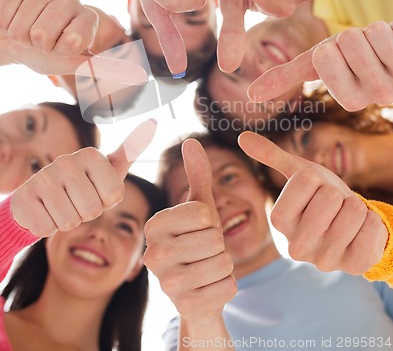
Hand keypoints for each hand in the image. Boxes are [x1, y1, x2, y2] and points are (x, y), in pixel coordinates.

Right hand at [0, 0, 146, 83]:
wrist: (17, 40)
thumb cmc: (48, 54)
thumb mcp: (73, 64)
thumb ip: (97, 67)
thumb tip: (133, 74)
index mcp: (88, 18)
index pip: (72, 41)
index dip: (60, 51)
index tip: (61, 48)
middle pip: (42, 35)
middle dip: (37, 46)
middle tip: (41, 43)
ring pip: (21, 27)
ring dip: (20, 36)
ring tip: (27, 32)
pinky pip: (5, 13)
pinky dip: (5, 24)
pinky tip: (14, 21)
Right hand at [11, 119, 156, 236]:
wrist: (39, 199)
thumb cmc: (81, 187)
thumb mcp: (108, 171)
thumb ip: (129, 152)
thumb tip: (154, 121)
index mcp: (91, 155)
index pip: (114, 195)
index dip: (105, 202)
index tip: (95, 192)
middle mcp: (66, 161)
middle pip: (91, 209)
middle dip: (86, 213)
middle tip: (76, 201)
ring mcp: (43, 178)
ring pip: (70, 220)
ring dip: (67, 221)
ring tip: (61, 206)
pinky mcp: (24, 197)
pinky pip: (47, 228)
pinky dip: (47, 227)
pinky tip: (44, 212)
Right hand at [144, 139, 236, 321]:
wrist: (197, 290)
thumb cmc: (198, 242)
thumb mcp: (200, 209)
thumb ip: (197, 175)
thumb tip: (192, 141)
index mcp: (154, 225)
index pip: (203, 213)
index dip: (210, 221)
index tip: (198, 231)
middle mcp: (153, 254)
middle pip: (214, 239)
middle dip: (218, 245)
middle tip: (204, 253)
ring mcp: (166, 284)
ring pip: (223, 263)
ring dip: (224, 266)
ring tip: (206, 268)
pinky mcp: (185, 308)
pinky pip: (228, 287)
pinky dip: (227, 286)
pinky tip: (209, 288)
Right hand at [238, 132, 387, 274]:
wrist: (344, 228)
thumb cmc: (317, 196)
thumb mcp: (296, 173)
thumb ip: (271, 155)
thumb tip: (242, 137)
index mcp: (277, 220)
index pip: (306, 181)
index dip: (316, 179)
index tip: (313, 192)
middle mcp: (296, 246)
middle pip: (331, 197)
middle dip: (336, 193)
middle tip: (331, 206)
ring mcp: (325, 261)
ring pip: (354, 211)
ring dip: (355, 207)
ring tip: (344, 218)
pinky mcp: (354, 267)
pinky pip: (373, 228)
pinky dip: (371, 222)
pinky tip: (359, 232)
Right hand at [248, 21, 392, 110]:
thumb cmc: (353, 56)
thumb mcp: (317, 64)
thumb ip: (285, 79)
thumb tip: (250, 96)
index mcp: (349, 101)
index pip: (322, 58)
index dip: (329, 49)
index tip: (344, 60)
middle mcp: (375, 98)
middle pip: (342, 42)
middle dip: (349, 38)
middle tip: (363, 51)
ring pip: (363, 35)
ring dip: (369, 33)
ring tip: (378, 48)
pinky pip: (384, 32)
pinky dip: (385, 30)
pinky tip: (392, 46)